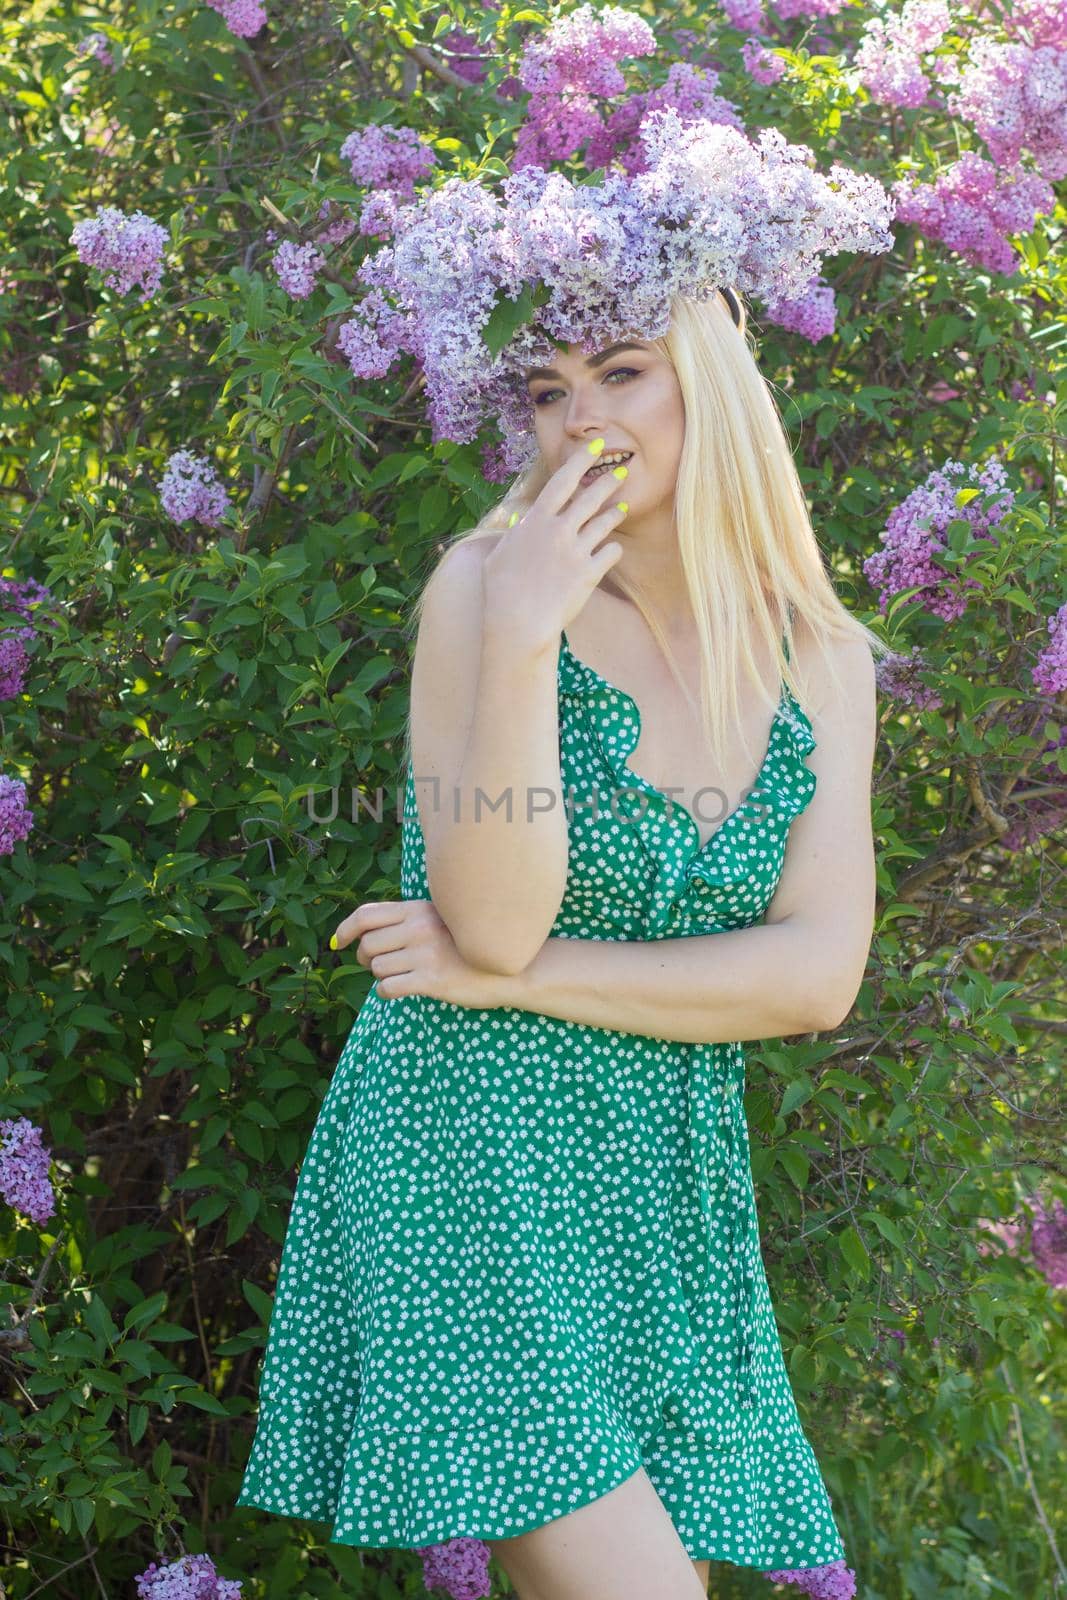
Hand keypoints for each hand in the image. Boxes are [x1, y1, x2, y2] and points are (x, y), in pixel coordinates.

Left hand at [329, 898, 505, 1008]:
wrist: (508, 967)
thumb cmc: (469, 945)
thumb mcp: (441, 920)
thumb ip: (409, 920)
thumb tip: (367, 933)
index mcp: (418, 909)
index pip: (366, 915)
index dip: (345, 929)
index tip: (338, 942)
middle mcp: (418, 928)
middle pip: (368, 945)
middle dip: (365, 959)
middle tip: (378, 966)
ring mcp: (425, 954)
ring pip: (377, 968)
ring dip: (381, 976)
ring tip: (399, 976)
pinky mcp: (431, 980)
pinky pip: (389, 988)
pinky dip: (387, 992)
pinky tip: (399, 991)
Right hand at [482, 437, 628, 655]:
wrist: (518, 621)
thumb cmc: (500, 590)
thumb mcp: (498, 554)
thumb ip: (512, 533)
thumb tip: (517, 520)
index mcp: (536, 521)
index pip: (563, 480)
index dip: (581, 460)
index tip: (596, 446)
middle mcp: (560, 530)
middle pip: (591, 497)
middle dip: (609, 481)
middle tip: (622, 471)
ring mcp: (577, 551)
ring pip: (605, 523)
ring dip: (615, 513)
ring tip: (623, 507)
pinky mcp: (590, 573)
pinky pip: (611, 553)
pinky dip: (613, 549)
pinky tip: (613, 548)